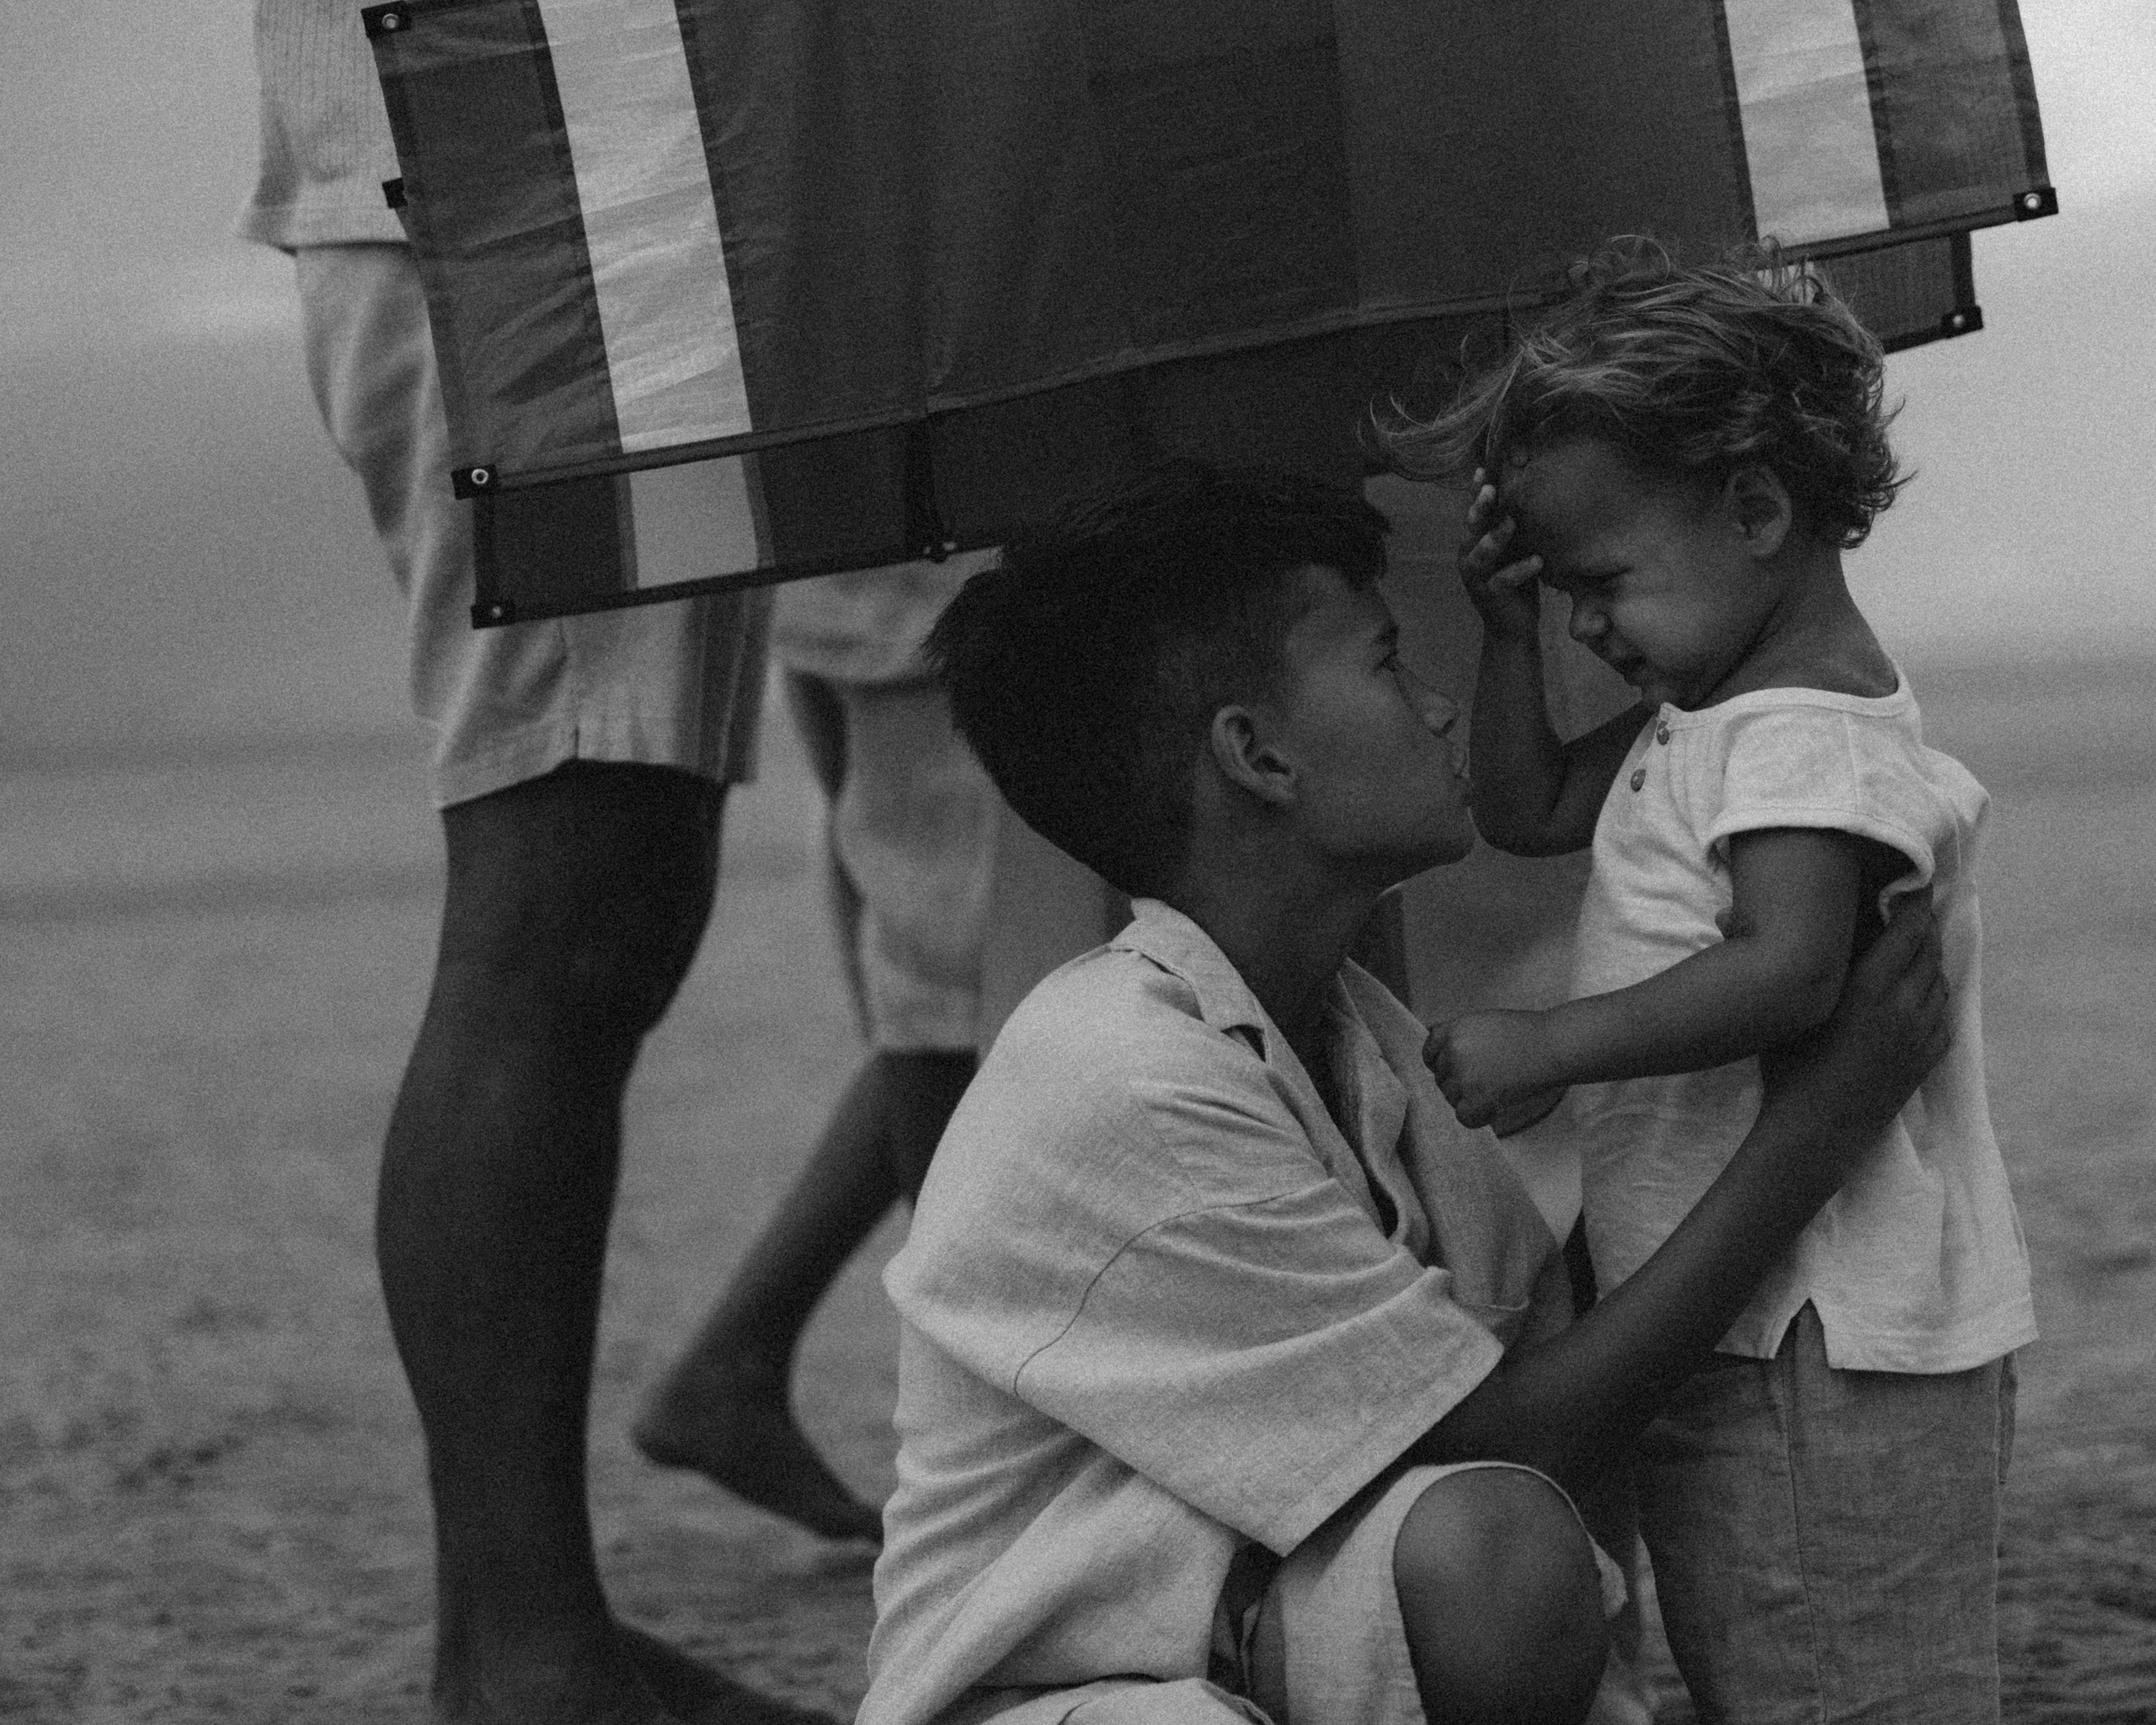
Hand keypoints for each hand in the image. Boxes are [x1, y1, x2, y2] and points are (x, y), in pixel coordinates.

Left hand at [1426, 1008, 1562, 1130]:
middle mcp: (1452, 1052)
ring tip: (1497, 1087)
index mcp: (1452, 1030)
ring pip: (1451, 1097)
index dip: (1442, 1063)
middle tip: (1488, 1078)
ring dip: (1469, 1098)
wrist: (1552, 1045)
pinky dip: (1477, 1116)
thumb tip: (1439, 1056)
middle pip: (1441, 1077)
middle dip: (1459, 1081)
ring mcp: (1463, 1076)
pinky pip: (1463, 1116)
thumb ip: (1460, 1037)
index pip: (1428, 1053)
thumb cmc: (1525, 1033)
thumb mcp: (1482, 1023)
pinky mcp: (1477, 1097)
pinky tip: (1493, 1107)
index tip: (1456, 1070)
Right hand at [1458, 468, 1541, 640]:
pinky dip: (1520, 570)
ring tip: (1510, 523)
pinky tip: (1537, 561)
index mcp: (1473, 544)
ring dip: (1494, 538)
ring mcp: (1476, 579)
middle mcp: (1469, 558)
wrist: (1512, 627)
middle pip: (1471, 529)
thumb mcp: (1514, 550)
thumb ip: (1512, 529)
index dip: (1475, 493)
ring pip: (1480, 555)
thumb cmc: (1515, 583)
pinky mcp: (1490, 596)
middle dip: (1479, 509)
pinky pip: (1503, 581)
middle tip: (1489, 491)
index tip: (1481, 470)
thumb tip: (1527, 494)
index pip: (1474, 514)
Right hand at [1756, 893, 1948, 1168]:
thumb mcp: (1782, 1007)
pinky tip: (1921, 991)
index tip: (1912, 881)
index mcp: (1870, 986)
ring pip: (1940, 981)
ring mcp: (1921, 1033)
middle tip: (1912, 908)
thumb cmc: (1788, 1067)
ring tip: (1915, 946)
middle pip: (1930, 950)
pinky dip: (1936, 994)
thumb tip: (1724, 912)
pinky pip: (1944, 1013)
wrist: (1817, 1132)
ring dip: (1930, 959)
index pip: (1909, 928)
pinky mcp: (1927, 1058)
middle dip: (1924, 925)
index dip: (1915, 900)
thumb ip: (1777, 959)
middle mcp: (1904, 1004)